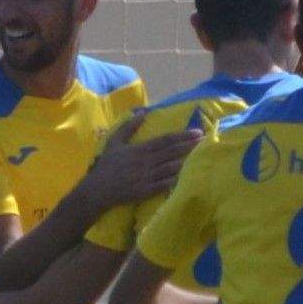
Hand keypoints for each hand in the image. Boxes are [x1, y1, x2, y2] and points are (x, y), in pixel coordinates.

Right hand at [78, 127, 195, 208]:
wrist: (97, 190)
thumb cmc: (107, 165)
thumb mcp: (114, 142)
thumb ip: (128, 127)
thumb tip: (142, 112)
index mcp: (139, 149)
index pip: (165, 140)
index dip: (182, 136)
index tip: (197, 132)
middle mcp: (145, 162)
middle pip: (172, 152)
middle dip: (190, 146)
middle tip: (206, 140)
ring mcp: (147, 177)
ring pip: (171, 168)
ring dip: (186, 161)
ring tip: (201, 156)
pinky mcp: (147, 191)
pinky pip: (165, 185)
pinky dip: (177, 180)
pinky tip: (188, 176)